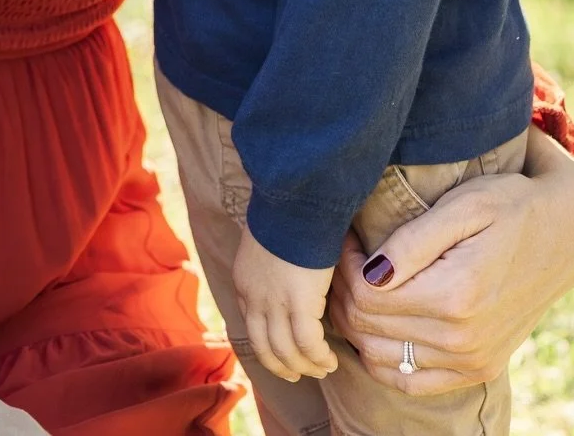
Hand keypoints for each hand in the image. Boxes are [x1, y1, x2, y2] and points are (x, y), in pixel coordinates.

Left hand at [233, 224, 337, 381]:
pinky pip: (309, 345)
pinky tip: (330, 359)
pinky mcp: (299, 303)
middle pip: (264, 348)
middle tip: (299, 375)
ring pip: (286, 352)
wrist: (293, 197)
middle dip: (283, 367)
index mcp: (243, 282)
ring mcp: (274, 303)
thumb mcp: (268, 242)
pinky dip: (319, 357)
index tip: (282, 354)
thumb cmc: (288, 212)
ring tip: (322, 369)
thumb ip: (272, 264)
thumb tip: (287, 272)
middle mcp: (254, 297)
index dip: (268, 345)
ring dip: (305, 367)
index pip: (252, 326)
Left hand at [328, 129, 573, 395]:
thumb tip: (369, 273)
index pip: (364, 294)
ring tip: (358, 282)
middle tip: (345, 257)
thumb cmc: (511, 206)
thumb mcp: (465, 205)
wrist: (567, 236)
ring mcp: (472, 361)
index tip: (346, 236)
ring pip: (378, 356)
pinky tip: (380, 323)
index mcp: (457, 296)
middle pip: (366, 327)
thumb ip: (413, 241)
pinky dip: (382, 357)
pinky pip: (409, 381)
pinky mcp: (479, 369)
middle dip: (342, 291)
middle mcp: (463, 340)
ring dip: (355, 323)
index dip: (341, 264)